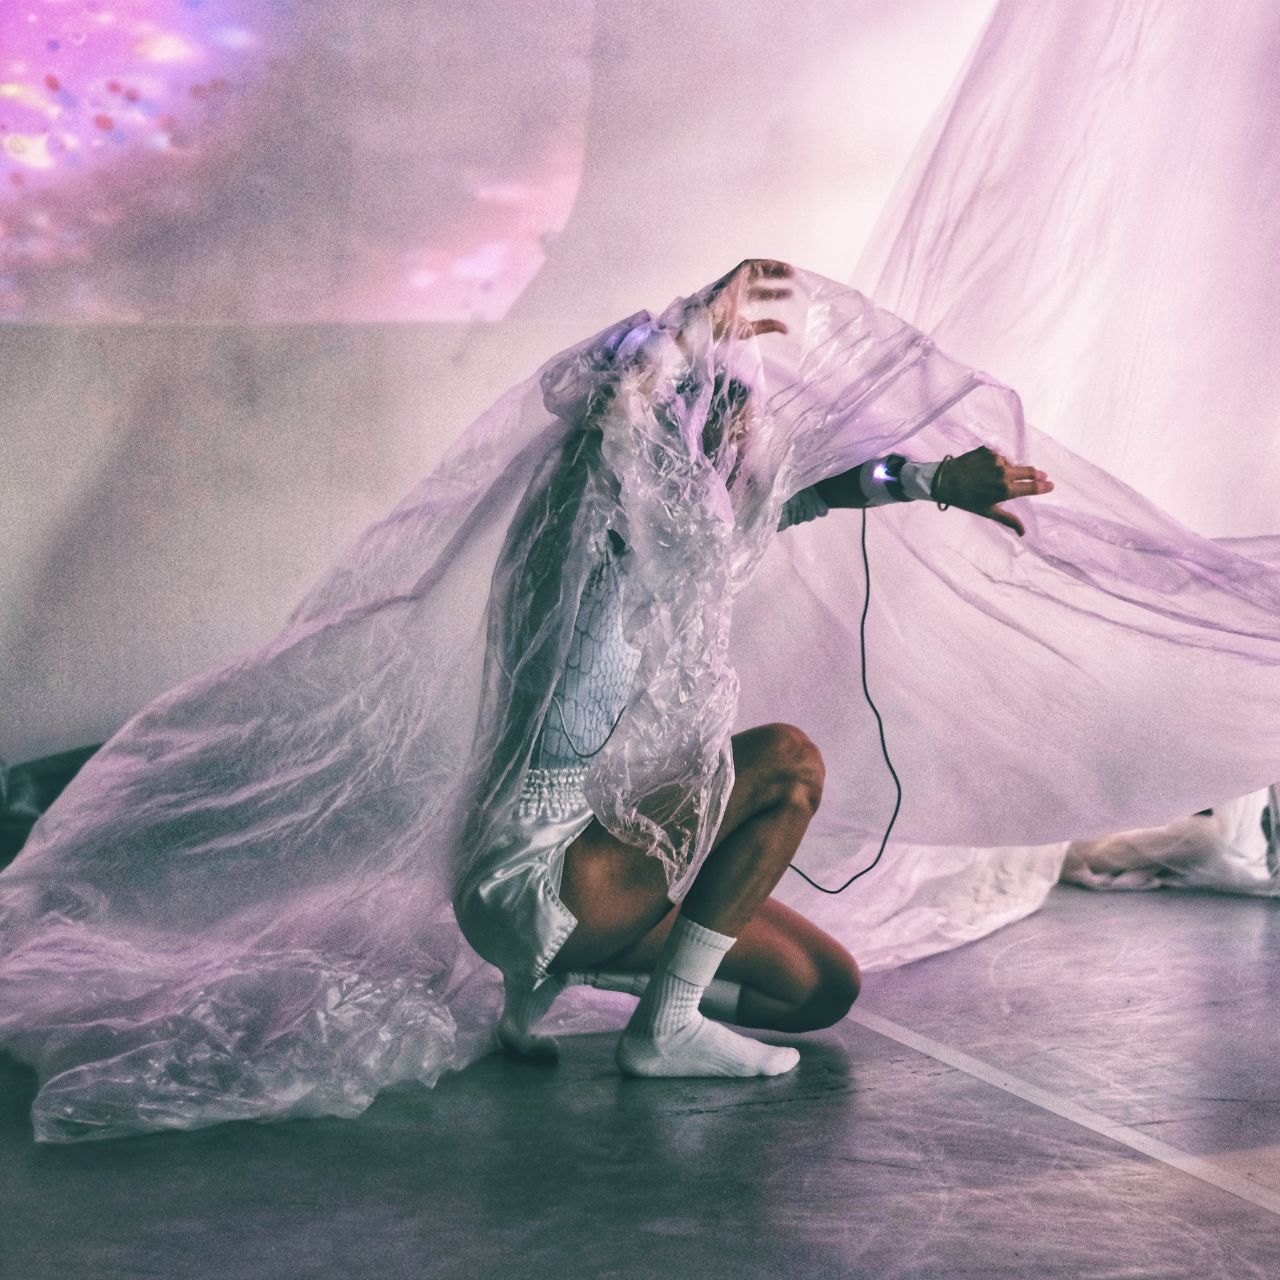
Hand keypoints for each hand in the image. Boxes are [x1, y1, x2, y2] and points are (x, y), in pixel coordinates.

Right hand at [702, 259, 793, 341]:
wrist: (699, 327)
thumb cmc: (717, 331)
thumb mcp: (746, 330)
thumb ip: (765, 327)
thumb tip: (787, 329)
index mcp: (738, 303)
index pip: (759, 294)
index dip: (775, 292)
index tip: (791, 293)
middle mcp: (736, 290)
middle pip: (759, 280)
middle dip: (776, 279)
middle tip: (795, 281)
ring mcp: (732, 282)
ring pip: (756, 270)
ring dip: (773, 269)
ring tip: (791, 271)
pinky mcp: (730, 276)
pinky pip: (749, 265)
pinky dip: (764, 264)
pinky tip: (779, 266)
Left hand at [934, 446, 1053, 536]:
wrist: (944, 481)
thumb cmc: (966, 500)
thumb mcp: (988, 512)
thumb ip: (1008, 520)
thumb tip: (1023, 533)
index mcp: (1006, 490)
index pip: (1032, 487)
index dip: (1044, 486)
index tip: (1051, 485)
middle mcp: (1004, 473)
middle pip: (1029, 472)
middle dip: (1037, 475)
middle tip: (1041, 476)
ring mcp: (996, 460)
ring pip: (1011, 464)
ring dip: (1010, 470)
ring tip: (996, 477)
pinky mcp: (988, 450)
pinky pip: (999, 457)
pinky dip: (997, 463)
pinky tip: (987, 469)